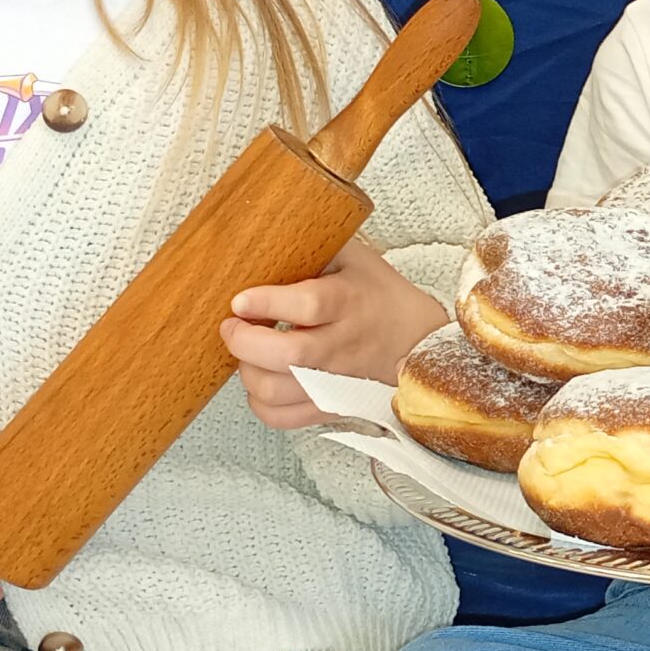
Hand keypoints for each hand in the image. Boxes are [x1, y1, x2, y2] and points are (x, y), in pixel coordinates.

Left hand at [221, 241, 444, 429]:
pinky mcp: (330, 405)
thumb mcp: (354, 258)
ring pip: (277, 391)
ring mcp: (336, 381)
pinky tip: (262, 379)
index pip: (308, 305)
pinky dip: (260, 403)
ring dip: (248, 372)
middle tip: (232, 325)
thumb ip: (312, 246)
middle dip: (244, 341)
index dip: (267, 302)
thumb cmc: (380, 296)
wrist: (417, 342)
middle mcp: (342, 345)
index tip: (240, 299)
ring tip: (246, 352)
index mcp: (349, 301)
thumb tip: (261, 233)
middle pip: (288, 355)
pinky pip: (283, 417)